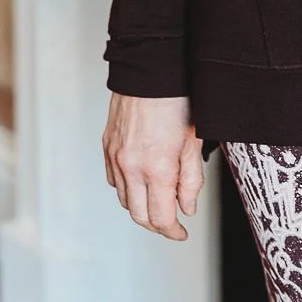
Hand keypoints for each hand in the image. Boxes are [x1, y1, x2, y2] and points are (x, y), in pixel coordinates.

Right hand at [102, 93, 204, 240]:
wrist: (150, 69)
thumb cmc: (177, 98)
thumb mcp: (194, 140)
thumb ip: (190, 179)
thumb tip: (186, 208)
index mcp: (156, 168)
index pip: (160, 218)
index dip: (172, 231)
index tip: (181, 232)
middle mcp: (131, 167)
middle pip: (140, 216)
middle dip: (157, 225)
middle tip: (172, 223)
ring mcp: (116, 157)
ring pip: (125, 200)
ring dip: (141, 207)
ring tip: (158, 202)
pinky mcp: (108, 146)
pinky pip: (114, 180)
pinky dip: (127, 188)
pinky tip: (140, 182)